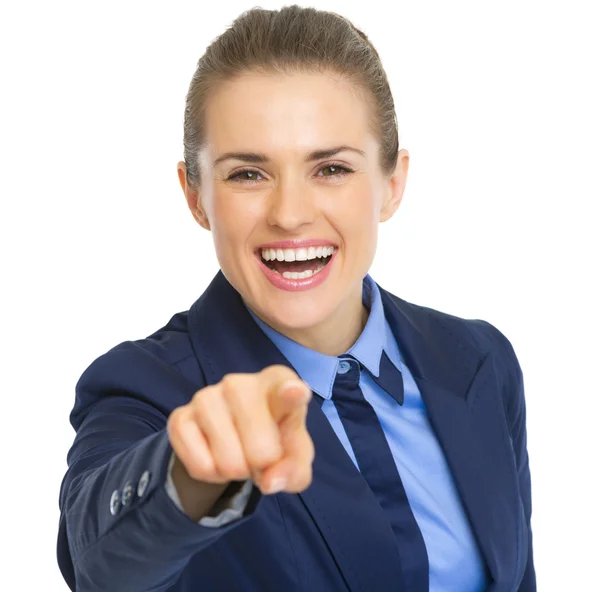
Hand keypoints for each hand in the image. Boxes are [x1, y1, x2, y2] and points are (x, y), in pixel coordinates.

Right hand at [167, 365, 314, 494]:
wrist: (234, 437)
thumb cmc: (274, 438)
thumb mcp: (294, 455)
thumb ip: (294, 470)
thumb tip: (270, 482)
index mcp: (276, 383)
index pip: (285, 386)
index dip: (291, 393)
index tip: (295, 392)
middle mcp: (239, 383)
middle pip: (261, 449)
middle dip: (262, 465)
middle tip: (259, 454)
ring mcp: (206, 396)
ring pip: (229, 461)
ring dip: (236, 471)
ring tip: (238, 453)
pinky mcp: (180, 417)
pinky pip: (200, 466)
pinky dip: (212, 475)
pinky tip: (216, 457)